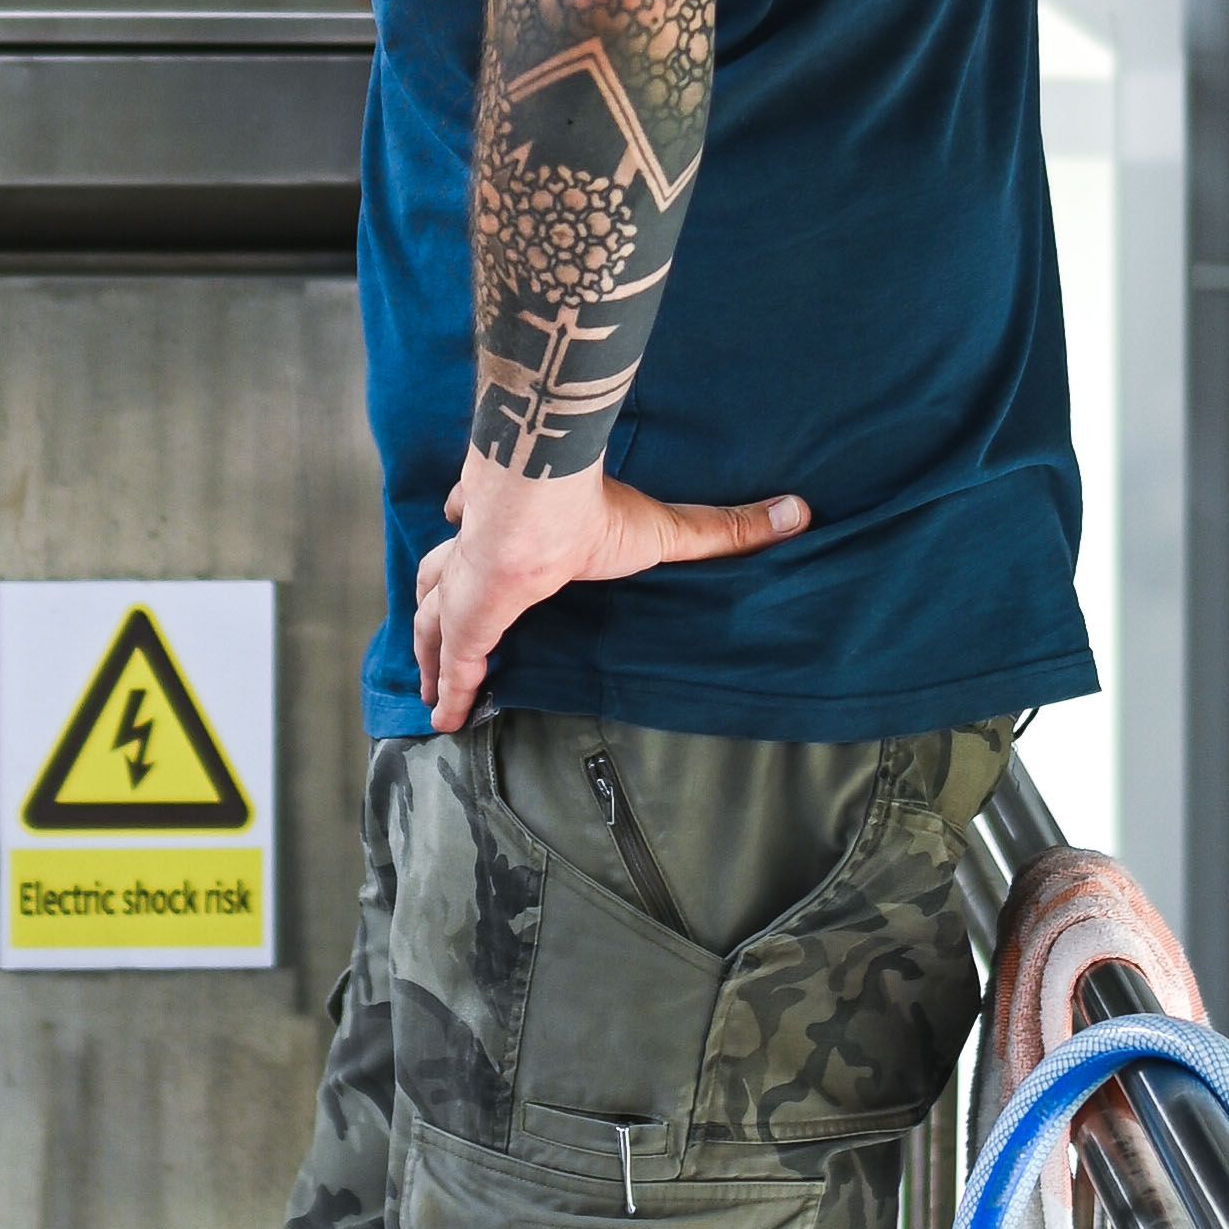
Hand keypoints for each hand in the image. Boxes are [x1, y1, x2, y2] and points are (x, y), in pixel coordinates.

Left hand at [412, 450, 809, 733]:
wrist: (540, 508)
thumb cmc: (595, 512)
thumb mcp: (667, 530)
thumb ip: (727, 529)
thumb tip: (801, 510)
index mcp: (518, 527)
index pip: (484, 526)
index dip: (472, 528)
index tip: (466, 523)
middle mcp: (478, 551)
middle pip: (440, 572)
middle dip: (436, 594)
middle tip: (435, 618)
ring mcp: (462, 587)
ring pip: (428, 614)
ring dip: (427, 646)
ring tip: (431, 680)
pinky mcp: (462, 621)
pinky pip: (451, 663)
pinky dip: (449, 691)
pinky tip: (447, 720)